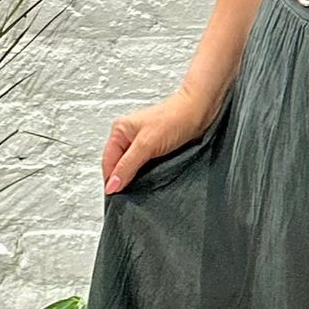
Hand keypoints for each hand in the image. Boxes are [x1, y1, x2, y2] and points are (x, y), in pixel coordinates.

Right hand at [102, 86, 216, 193]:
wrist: (200, 111)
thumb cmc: (175, 119)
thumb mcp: (146, 145)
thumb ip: (127, 166)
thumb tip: (112, 185)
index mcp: (119, 130)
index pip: (108, 162)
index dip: (112, 180)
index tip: (118, 197)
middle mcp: (128, 136)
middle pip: (118, 165)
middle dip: (123, 180)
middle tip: (130, 196)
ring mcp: (142, 143)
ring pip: (132, 167)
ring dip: (136, 178)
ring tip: (142, 188)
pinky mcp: (156, 148)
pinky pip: (146, 166)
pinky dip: (148, 174)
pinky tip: (152, 180)